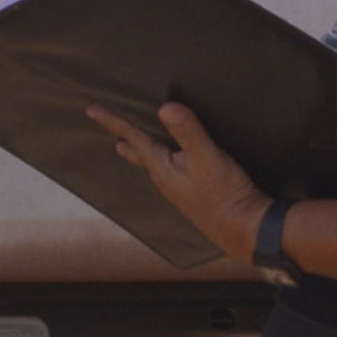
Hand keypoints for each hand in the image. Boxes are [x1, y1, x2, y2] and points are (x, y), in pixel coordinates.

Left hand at [89, 98, 266, 263]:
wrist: (244, 228)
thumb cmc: (224, 193)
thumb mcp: (207, 157)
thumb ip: (188, 131)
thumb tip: (165, 108)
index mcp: (162, 167)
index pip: (133, 138)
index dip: (113, 121)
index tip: (92, 109)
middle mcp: (165, 179)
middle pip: (139, 153)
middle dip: (125, 139)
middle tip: (111, 132)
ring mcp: (178, 188)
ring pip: (153, 163)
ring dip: (141, 150)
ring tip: (131, 144)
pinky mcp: (193, 192)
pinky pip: (169, 169)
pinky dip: (162, 158)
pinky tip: (170, 161)